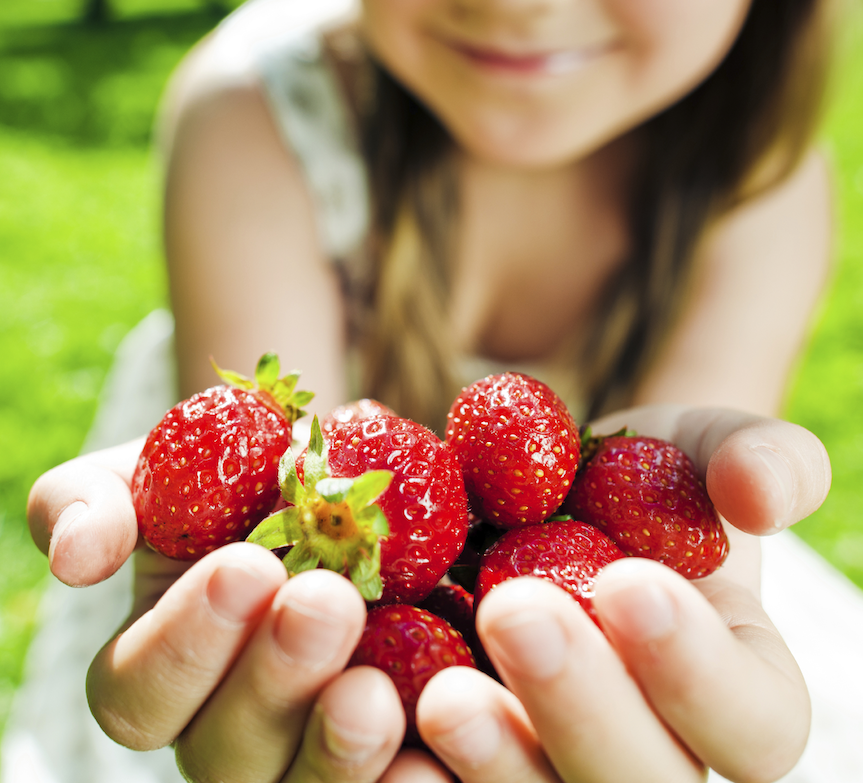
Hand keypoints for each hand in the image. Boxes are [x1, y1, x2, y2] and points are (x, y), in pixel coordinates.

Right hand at [27, 441, 430, 782]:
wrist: (352, 472)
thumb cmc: (247, 469)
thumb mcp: (171, 461)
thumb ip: (99, 497)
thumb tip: (75, 556)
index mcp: (164, 665)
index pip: (138, 691)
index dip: (183, 641)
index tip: (247, 565)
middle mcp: (230, 725)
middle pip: (224, 754)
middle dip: (272, 680)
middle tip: (324, 603)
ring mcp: (309, 748)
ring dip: (338, 749)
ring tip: (378, 692)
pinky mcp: (389, 746)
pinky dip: (410, 774)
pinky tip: (436, 742)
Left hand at [414, 406, 829, 782]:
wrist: (542, 496)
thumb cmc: (637, 476)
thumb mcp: (703, 446)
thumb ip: (764, 459)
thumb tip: (758, 494)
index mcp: (736, 695)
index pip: (750, 721)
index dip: (696, 669)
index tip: (629, 582)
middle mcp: (651, 756)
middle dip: (580, 709)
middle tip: (515, 610)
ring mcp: (555, 766)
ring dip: (492, 766)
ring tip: (439, 693)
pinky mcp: (475, 757)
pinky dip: (406, 772)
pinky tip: (367, 716)